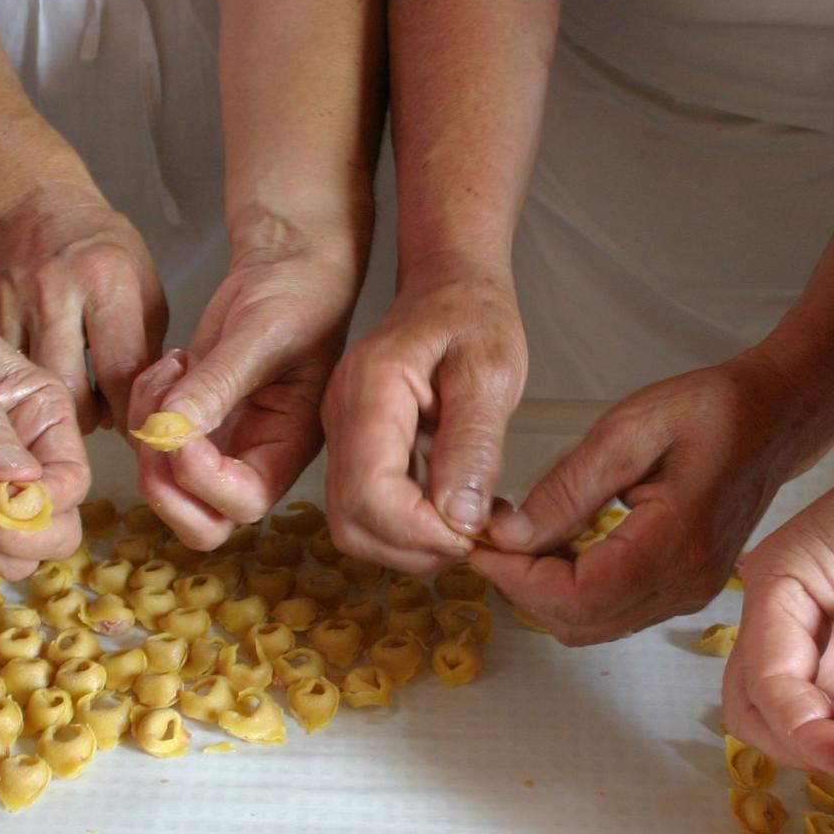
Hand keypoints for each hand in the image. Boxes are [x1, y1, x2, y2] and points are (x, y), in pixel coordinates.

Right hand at [0, 187, 165, 433]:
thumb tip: (141, 412)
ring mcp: (9, 298)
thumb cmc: (106, 256)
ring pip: (28, 385)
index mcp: (105, 279)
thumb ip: (148, 351)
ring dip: (50, 402)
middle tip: (98, 415)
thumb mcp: (146, 291)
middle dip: (87, 417)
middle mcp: (53, 288)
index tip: (133, 427)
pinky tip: (36, 373)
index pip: (120, 372)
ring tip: (69, 394)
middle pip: (67, 389)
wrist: (42, 209)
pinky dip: (19, 381)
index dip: (129, 412)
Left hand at [127, 228, 362, 548]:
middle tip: (158, 423)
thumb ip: (218, 384)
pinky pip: (149, 439)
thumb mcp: (260, 335)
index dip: (204, 479)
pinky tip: (174, 362)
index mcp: (288, 449)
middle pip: (203, 523)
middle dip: (164, 483)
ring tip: (175, 366)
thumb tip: (172, 430)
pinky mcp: (191, 423)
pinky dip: (143, 405)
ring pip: (164, 481)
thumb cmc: (296, 299)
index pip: (244, 502)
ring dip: (150, 428)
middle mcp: (253, 459)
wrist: (287, 270)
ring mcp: (219, 446)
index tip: (182, 429)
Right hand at [322, 256, 525, 572]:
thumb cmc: (473, 316)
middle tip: (473, 537)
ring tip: (466, 524)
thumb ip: (474, 445)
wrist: (449, 286)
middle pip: (353, 522)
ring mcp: (342, 437)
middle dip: (414, 547)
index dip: (420, 532)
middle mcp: (341, 418)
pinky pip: (368, 509)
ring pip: (356, 526)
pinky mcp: (355, 451)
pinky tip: (453, 510)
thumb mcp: (491, 372)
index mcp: (370, 391)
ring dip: (412, 545)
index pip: (370, 494)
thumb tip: (460, 519)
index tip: (472, 533)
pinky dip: (410, 528)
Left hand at [471, 357, 804, 644]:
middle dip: (522, 587)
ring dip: (545, 592)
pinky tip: (558, 544)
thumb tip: (508, 535)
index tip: (480, 543)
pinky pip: (613, 611)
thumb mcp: (630, 430)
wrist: (776, 417)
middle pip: (578, 621)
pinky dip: (573, 590)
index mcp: (675, 544)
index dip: (516, 577)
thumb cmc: (712, 410)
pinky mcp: (684, 590)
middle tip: (491, 539)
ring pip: (592, 624)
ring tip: (520, 538)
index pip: (576, 595)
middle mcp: (684, 583)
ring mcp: (687, 594)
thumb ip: (567, 487)